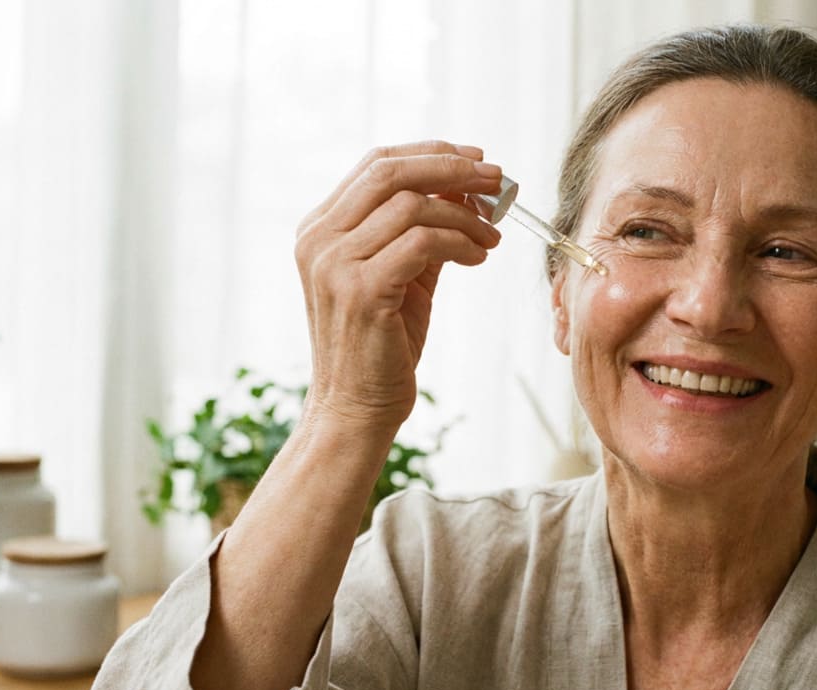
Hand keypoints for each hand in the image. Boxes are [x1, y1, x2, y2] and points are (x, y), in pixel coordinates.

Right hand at [294, 141, 501, 430]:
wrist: (356, 409)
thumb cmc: (381, 345)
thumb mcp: (400, 275)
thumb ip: (420, 231)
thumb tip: (467, 191)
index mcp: (321, 228)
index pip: (376, 164)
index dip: (431, 153)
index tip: (476, 158)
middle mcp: (319, 238)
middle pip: (391, 172)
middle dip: (452, 168)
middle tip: (497, 179)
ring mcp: (335, 263)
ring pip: (413, 206)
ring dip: (466, 215)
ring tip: (492, 236)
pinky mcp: (361, 289)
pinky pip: (424, 243)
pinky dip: (461, 242)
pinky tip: (479, 257)